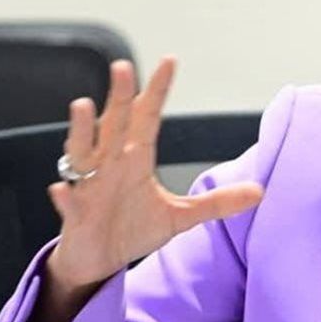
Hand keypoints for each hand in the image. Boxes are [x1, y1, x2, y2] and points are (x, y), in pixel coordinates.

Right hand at [45, 57, 263, 291]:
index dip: (156, 91)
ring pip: (81, 153)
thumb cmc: (133, 230)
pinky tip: (61, 189)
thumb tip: (259, 192)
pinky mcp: (76, 216)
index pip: (146, 118)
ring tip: (83, 107)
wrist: (98, 260)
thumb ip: (216, 202)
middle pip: (114, 125)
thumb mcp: (180, 216)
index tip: (169, 61)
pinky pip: (68, 203)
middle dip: (118, 97)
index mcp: (134, 160)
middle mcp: (109, 166)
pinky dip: (65, 196)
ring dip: (82, 131)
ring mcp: (89, 188)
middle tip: (123, 67)